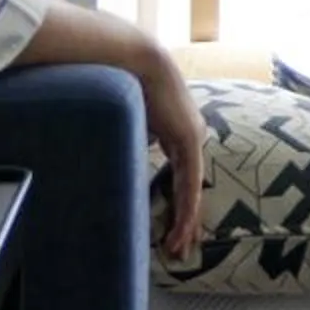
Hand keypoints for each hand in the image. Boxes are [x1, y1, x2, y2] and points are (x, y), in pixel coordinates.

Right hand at [142, 47, 207, 258]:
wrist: (134, 60)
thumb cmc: (124, 84)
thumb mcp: (130, 124)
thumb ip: (132, 144)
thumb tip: (116, 158)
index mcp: (177, 132)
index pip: (180, 176)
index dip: (176, 204)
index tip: (169, 228)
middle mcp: (190, 136)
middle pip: (189, 186)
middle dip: (184, 221)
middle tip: (179, 249)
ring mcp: (193, 137)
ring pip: (192, 188)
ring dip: (186, 221)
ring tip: (179, 248)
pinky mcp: (190, 139)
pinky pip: (190, 181)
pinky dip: (186, 207)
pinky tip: (183, 229)